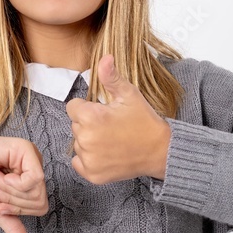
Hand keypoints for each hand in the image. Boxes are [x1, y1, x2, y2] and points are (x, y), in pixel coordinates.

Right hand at [0, 135, 48, 232]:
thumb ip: (12, 225)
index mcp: (31, 178)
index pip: (40, 207)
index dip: (18, 211)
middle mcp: (35, 165)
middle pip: (40, 200)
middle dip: (12, 201)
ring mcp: (32, 155)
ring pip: (37, 191)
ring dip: (8, 191)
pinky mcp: (25, 148)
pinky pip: (33, 178)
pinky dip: (12, 183)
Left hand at [65, 54, 171, 183]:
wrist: (160, 151)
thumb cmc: (145, 121)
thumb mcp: (129, 95)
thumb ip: (111, 77)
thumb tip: (104, 58)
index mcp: (91, 117)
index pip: (73, 107)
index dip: (88, 107)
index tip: (103, 112)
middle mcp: (85, 139)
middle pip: (75, 125)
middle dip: (89, 124)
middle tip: (111, 127)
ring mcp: (88, 159)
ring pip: (78, 144)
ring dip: (89, 141)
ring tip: (111, 140)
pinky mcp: (92, 174)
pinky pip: (79, 162)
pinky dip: (89, 159)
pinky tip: (106, 154)